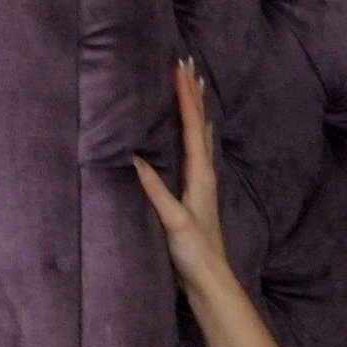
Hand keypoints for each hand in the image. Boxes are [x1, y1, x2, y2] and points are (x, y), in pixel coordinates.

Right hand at [131, 58, 228, 293]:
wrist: (211, 282)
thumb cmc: (195, 254)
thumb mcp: (174, 222)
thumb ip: (156, 191)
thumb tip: (135, 159)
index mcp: (200, 176)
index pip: (192, 128)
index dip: (185, 97)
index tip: (179, 68)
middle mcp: (205, 175)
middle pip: (201, 125)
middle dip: (194, 95)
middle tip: (189, 64)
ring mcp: (204, 184)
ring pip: (201, 137)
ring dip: (197, 110)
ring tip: (195, 87)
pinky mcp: (198, 195)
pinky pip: (198, 153)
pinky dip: (196, 133)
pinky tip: (196, 134)